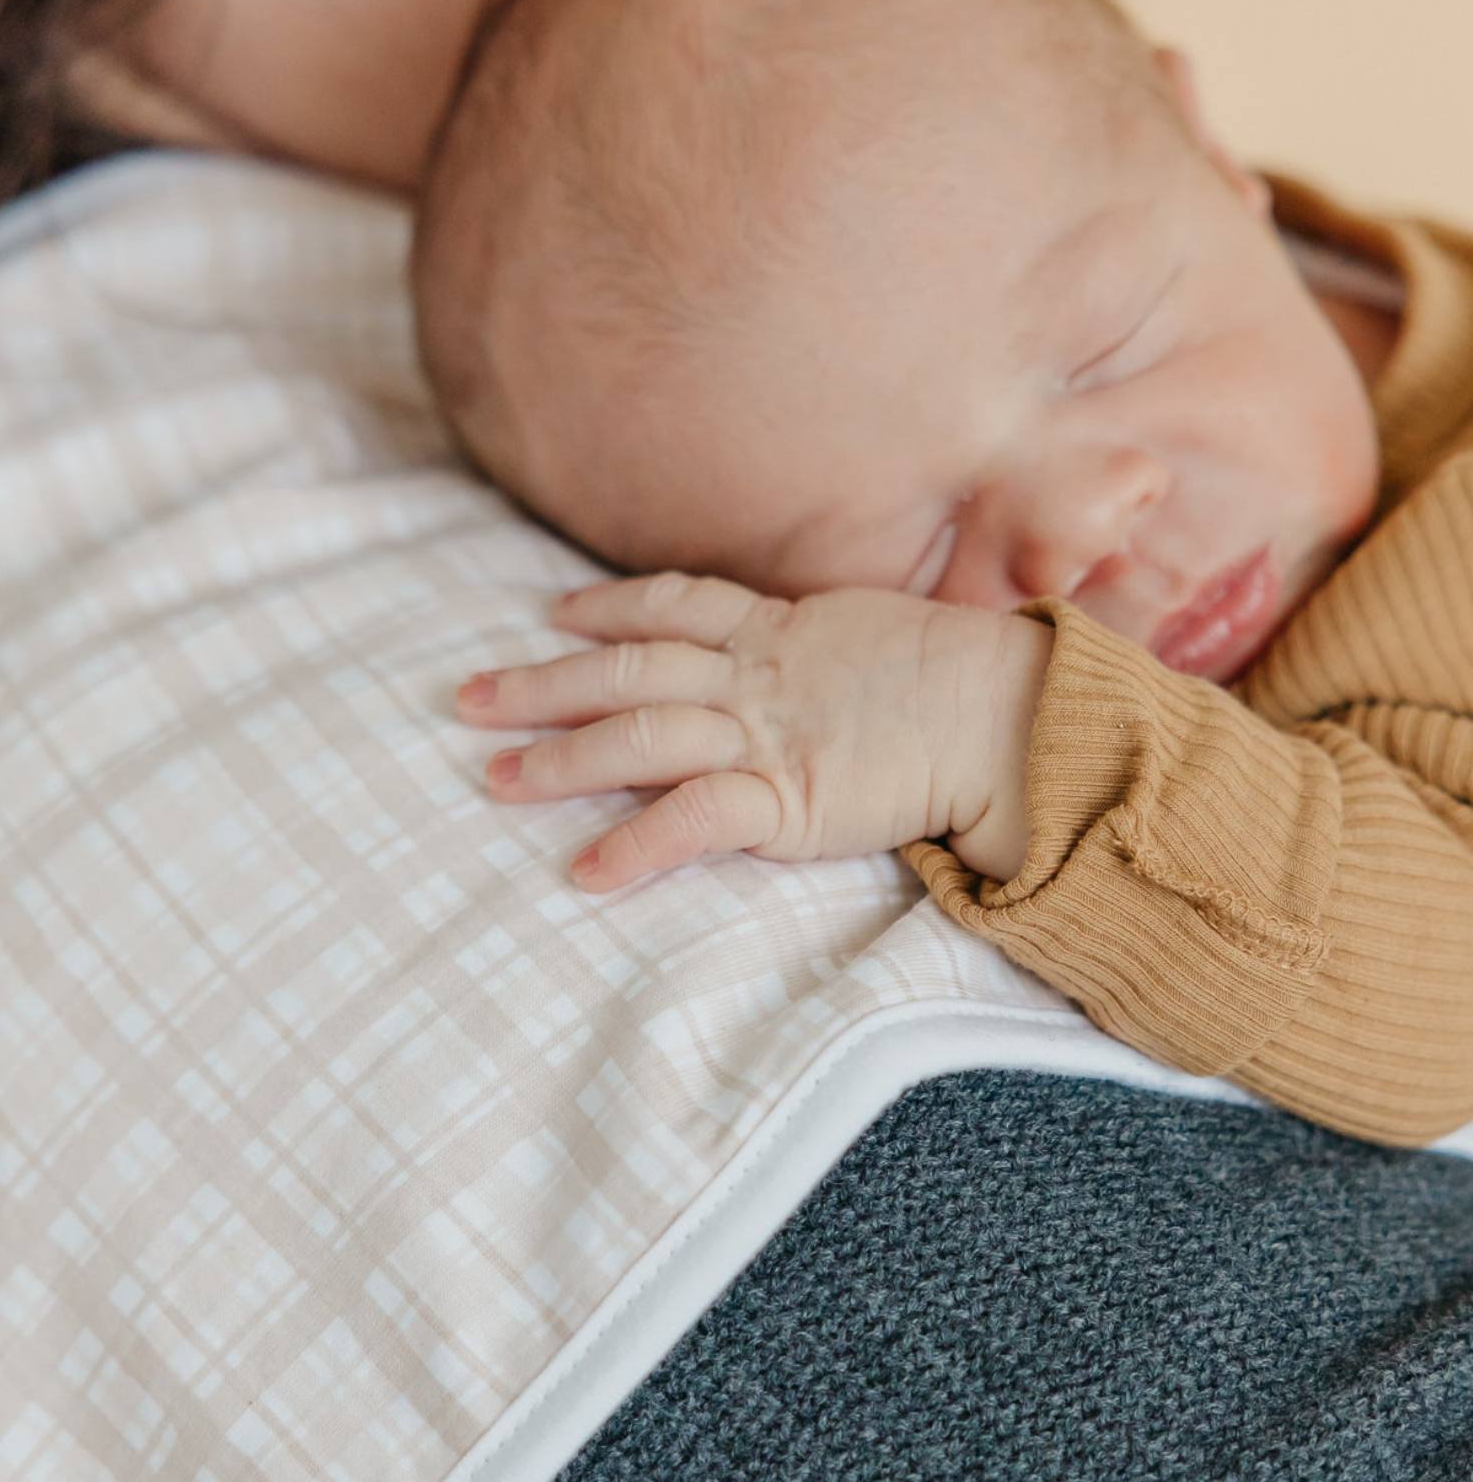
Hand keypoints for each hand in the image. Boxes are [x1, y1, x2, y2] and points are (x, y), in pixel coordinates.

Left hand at [457, 572, 1052, 888]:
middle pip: (626, 669)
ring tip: (495, 780)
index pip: (672, 606)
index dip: (606, 607)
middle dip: (541, 684)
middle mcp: (756, 675)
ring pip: (639, 735)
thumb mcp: (876, 638)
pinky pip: (692, 820)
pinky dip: (634, 847)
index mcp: (779, 631)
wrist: (1013, 717)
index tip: (552, 612)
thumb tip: (803, 660)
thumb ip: (820, 647)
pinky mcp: (785, 799)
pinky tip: (584, 875)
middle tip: (467, 702)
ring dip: (561, 759)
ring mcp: (764, 735)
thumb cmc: (962, 681)